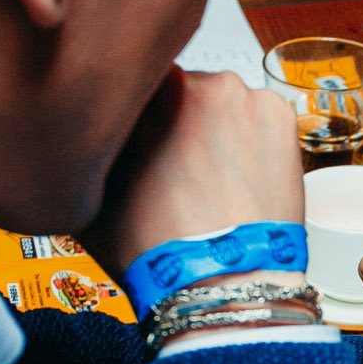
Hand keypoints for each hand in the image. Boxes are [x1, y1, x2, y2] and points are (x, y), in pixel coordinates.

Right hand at [80, 69, 301, 271]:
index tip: (133, 143)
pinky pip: (255, 119)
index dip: (131, 115)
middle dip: (174, 122)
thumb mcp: (90, 195)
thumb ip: (85, 149)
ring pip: (220, 104)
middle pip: (181, 91)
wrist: (224, 284)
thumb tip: (81, 134)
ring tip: (208, 179)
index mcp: (153, 89)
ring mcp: (248, 96)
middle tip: (171, 169)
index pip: (136, 83)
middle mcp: (204, 80)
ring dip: (212, 129)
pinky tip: (235, 178)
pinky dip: (247, 140)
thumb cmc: (156, 248)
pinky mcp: (281, 118)